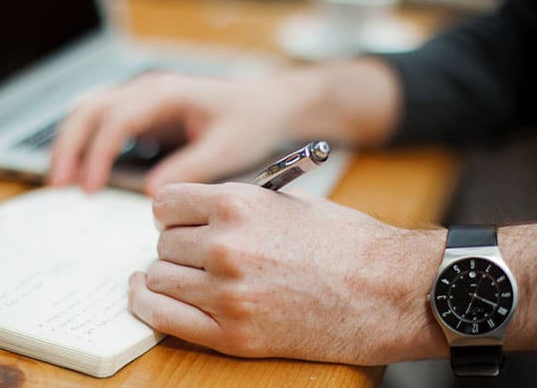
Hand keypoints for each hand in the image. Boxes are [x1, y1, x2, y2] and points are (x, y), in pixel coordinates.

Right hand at [49, 59, 400, 194]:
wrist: (269, 105)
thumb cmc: (251, 122)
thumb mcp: (227, 148)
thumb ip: (190, 168)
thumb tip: (151, 194)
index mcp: (167, 93)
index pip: (117, 119)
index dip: (97, 153)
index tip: (89, 187)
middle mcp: (148, 89)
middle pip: (90, 109)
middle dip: (69, 146)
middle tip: (59, 186)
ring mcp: (143, 98)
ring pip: (90, 112)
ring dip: (71, 143)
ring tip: (61, 181)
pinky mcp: (144, 113)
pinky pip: (103, 122)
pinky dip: (86, 144)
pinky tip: (82, 172)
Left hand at [128, 182, 447, 364]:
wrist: (386, 291)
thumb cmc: (345, 243)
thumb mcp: (287, 202)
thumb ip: (234, 204)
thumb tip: (193, 212)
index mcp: (238, 204)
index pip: (165, 203)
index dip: (171, 213)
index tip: (177, 221)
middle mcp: (225, 246)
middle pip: (163, 243)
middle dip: (176, 246)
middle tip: (195, 252)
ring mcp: (227, 293)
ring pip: (158, 278)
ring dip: (168, 276)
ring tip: (188, 276)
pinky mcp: (233, 335)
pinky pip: (164, 318)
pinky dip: (150, 305)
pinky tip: (150, 296)